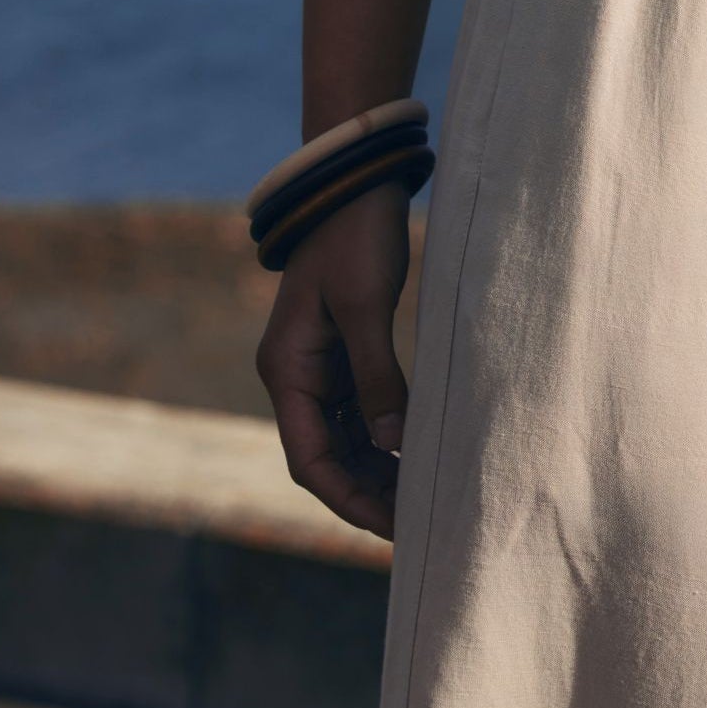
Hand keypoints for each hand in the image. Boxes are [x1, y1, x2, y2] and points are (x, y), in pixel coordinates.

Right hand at [255, 179, 413, 542]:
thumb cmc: (355, 237)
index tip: (389, 525)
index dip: (347, 497)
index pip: (310, 459)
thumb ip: (378, 376)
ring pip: (342, 437)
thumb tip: (393, 445)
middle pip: (325, 455)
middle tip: (415, 521)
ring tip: (418, 496)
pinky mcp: (341, 350)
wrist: (354, 182)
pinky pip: (357, 410)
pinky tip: (413, 451)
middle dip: (365, 492)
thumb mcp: (367, 306)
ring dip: (375, 468)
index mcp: (287, 369)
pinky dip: (381, 435)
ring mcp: (317, 364)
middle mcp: (295, 374)